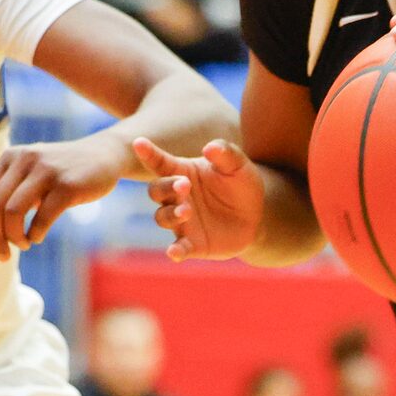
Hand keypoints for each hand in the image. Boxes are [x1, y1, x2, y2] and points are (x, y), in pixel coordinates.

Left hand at [0, 134, 130, 258]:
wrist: (104, 156)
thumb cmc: (62, 173)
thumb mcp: (31, 173)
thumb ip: (9, 191)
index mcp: (9, 158)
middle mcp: (23, 159)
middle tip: (2, 255)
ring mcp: (46, 170)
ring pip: (12, 212)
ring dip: (13, 237)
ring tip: (23, 244)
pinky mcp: (68, 185)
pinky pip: (42, 218)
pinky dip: (35, 234)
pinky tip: (37, 237)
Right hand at [133, 136, 264, 261]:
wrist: (256, 216)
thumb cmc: (240, 184)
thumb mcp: (238, 165)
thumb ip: (225, 153)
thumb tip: (209, 148)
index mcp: (183, 172)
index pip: (160, 162)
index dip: (149, 153)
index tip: (139, 142)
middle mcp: (176, 197)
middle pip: (156, 190)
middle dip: (166, 187)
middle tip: (184, 184)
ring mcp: (182, 221)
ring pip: (162, 217)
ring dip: (171, 214)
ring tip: (186, 211)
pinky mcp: (192, 244)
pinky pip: (179, 248)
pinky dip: (175, 251)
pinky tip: (174, 253)